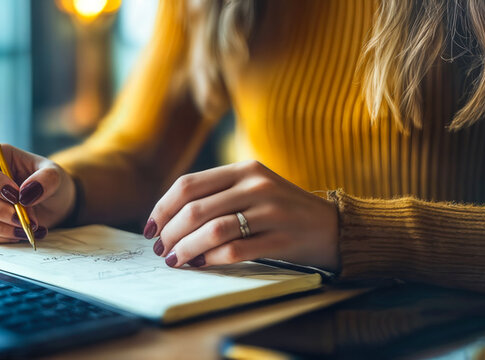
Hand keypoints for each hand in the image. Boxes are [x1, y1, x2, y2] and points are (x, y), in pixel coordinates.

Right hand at [0, 144, 75, 243]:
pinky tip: (20, 233)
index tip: (17, 196)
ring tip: (27, 227)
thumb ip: (46, 179)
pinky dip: (0, 237)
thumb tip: (25, 194)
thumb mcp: (55, 175)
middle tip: (24, 218)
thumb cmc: (46, 183)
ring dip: (0, 226)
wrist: (49, 205)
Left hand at [145, 160, 339, 269]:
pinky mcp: (280, 239)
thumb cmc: (283, 210)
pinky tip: (201, 264)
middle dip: (170, 232)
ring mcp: (270, 212)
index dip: (162, 208)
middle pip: (195, 209)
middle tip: (161, 249)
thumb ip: (219, 193)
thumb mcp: (254, 188)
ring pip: (212, 230)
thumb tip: (169, 217)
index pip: (188, 185)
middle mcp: (257, 186)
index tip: (151, 228)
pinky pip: (235, 251)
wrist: (333, 227)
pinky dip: (211, 260)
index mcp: (245, 168)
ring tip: (176, 260)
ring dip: (186, 249)